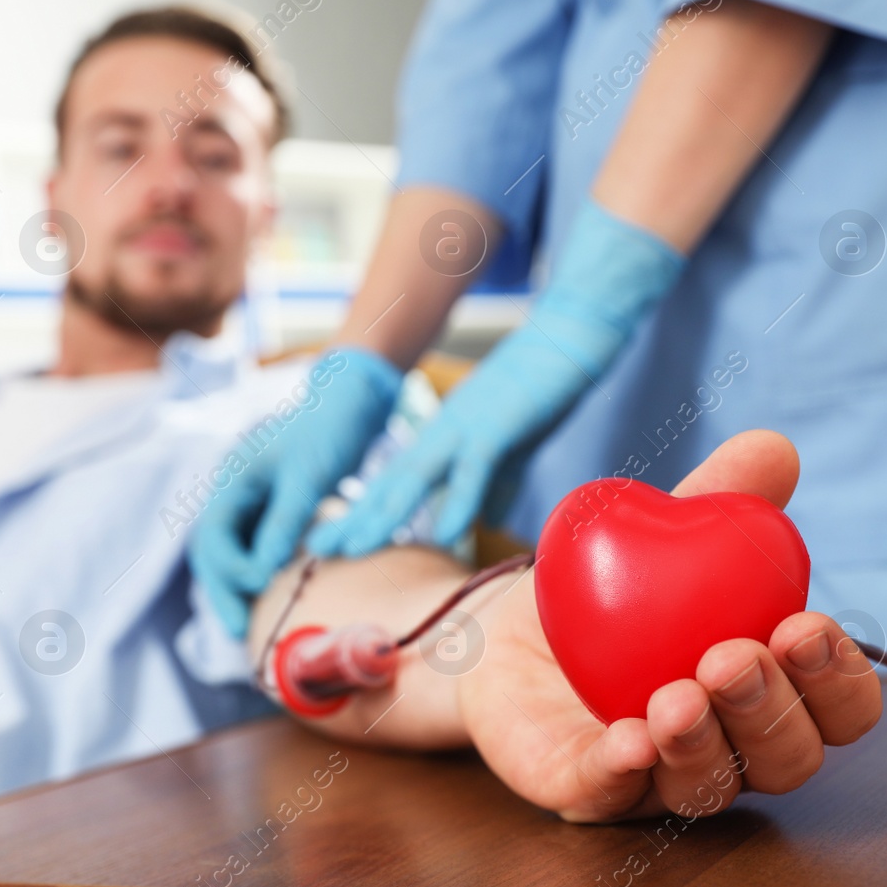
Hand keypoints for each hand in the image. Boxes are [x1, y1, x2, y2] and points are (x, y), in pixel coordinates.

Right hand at [188, 346, 402, 637]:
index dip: (229, 570)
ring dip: (241, 590)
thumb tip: (264, 571)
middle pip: (214, 553)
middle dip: (225, 593)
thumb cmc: (329, 430)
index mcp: (231, 479)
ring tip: (256, 628)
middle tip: (242, 634)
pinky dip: (264, 577)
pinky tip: (279, 601)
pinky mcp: (273, 513)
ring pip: (234, 556)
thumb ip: (285, 519)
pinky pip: (258, 551)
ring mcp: (251, 505)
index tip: (260, 587)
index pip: (213, 536)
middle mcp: (234, 494)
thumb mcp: (308, 474)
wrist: (351, 402)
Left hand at [307, 200, 684, 557]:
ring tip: (354, 548)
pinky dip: (460, 499)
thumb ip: (495, 483)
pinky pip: (475, 467)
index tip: (330, 544)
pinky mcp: (499, 425)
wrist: (570, 337)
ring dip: (384, 513)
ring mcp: (466, 427)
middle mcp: (443, 434)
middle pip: (390, 484)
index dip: (362, 515)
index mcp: (443, 441)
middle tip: (316, 549)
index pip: (393, 485)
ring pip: (416, 476)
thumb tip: (486, 521)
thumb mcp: (511, 448)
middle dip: (353, 519)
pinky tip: (449, 532)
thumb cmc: (540, 390)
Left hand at [459, 430, 881, 821]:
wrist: (503, 626)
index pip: (838, 711)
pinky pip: (611, 796)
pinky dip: (623, 772)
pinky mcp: (584, 791)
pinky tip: (627, 740)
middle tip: (732, 657)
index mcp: (771, 692)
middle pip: (784, 760)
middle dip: (769, 711)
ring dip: (700, 743)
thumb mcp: (662, 534)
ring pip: (706, 789)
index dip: (838, 681)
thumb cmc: (612, 589)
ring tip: (677, 695)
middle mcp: (730, 747)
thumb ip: (720, 498)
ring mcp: (658, 778)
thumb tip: (775, 449)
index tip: (807, 627)